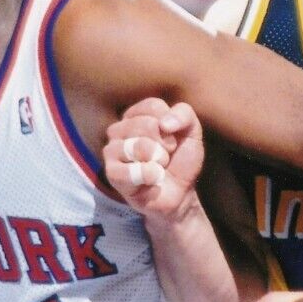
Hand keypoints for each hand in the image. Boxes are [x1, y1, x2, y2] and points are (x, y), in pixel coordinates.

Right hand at [103, 98, 204, 217]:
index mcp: (137, 115)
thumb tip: (164, 124)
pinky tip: (150, 181)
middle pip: (147, 125)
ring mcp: (112, 151)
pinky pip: (130, 170)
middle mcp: (120, 129)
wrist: (180, 194)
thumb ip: (184, 114)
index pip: (153, 107)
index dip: (171, 126)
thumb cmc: (181, 161)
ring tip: (158, 169)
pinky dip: (148, 177)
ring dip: (158, 161)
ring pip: (138, 146)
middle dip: (166, 145)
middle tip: (165, 158)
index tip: (173, 139)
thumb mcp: (191, 132)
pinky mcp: (111, 173)